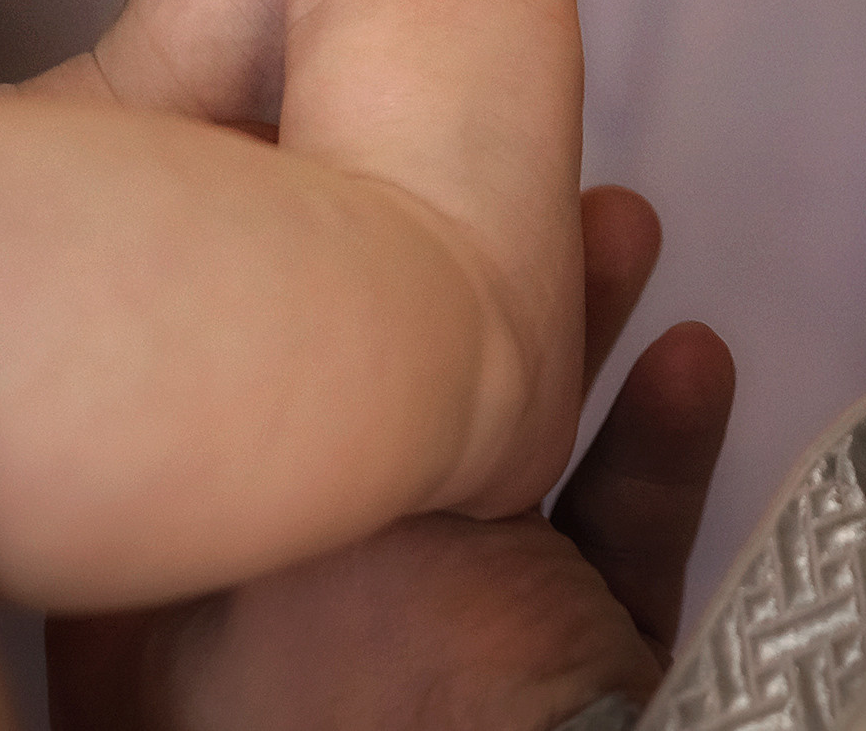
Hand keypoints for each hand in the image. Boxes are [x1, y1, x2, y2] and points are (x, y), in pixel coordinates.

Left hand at [45, 187, 735, 730]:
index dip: (245, 309)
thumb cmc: (328, 680)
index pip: (194, 442)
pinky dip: (655, 452)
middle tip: (494, 186)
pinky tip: (700, 355)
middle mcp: (287, 633)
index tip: (307, 187)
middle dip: (447, 294)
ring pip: (504, 465)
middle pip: (373, 431)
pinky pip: (610, 544)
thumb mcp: (239, 520)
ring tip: (622, 218)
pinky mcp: (570, 674)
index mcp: (165, 624)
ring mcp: (439, 654)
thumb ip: (228, 387)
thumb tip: (200, 236)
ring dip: (573, 337)